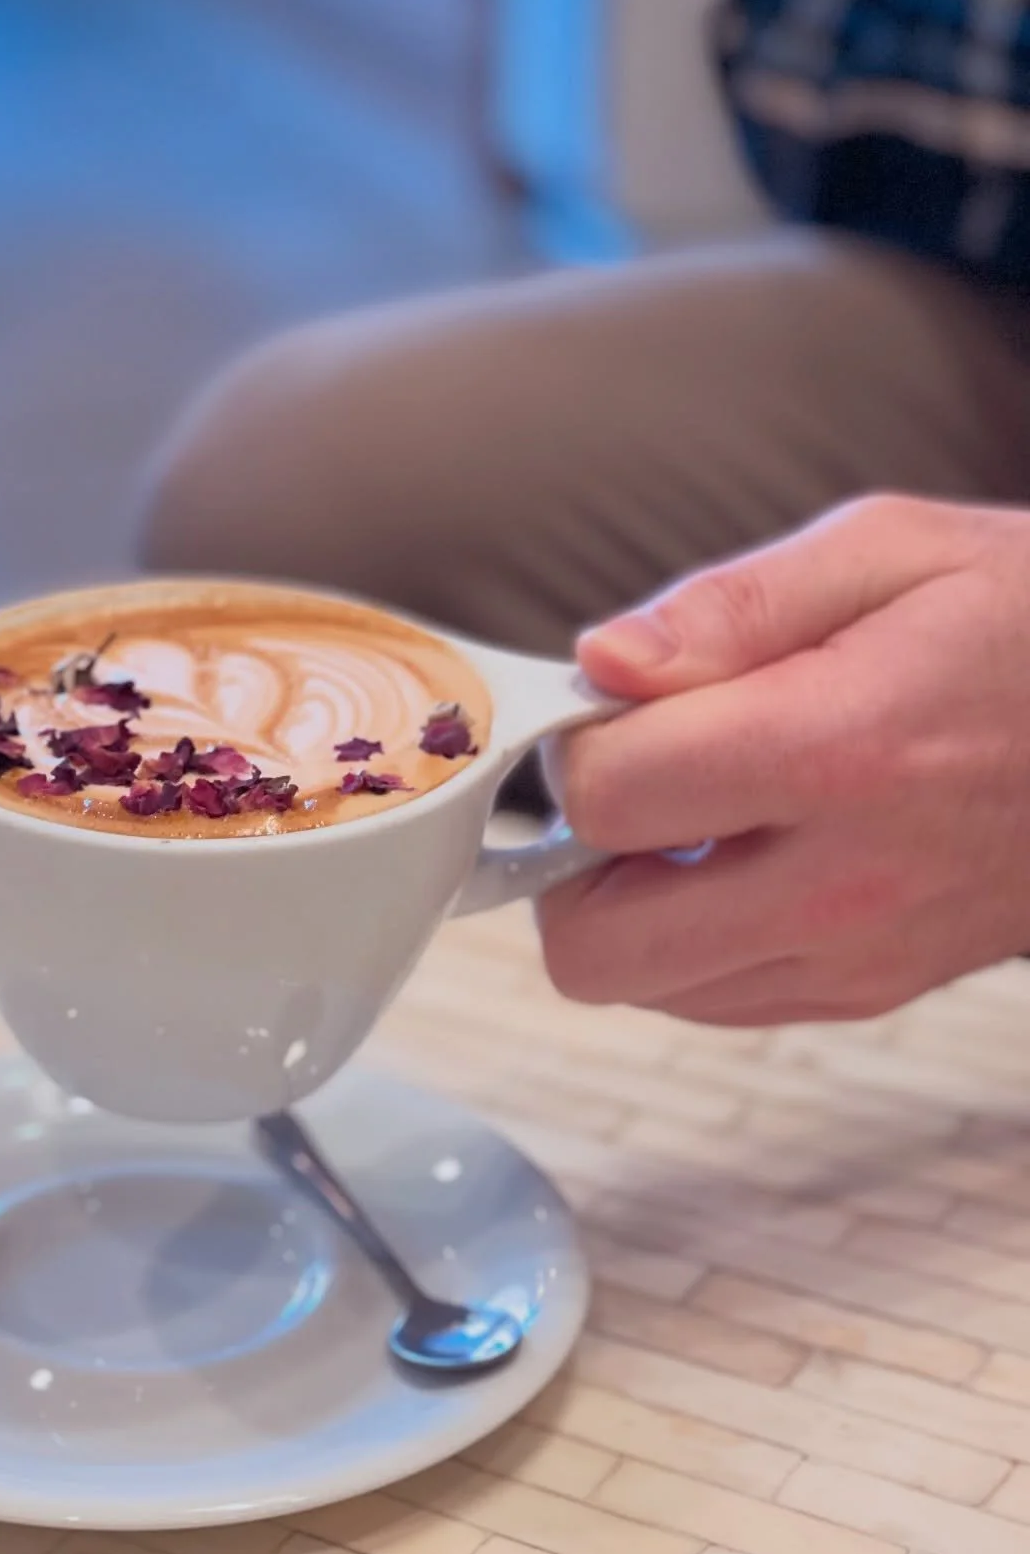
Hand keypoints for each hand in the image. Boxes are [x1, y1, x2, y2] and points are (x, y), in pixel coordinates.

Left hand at [538, 494, 1029, 1024]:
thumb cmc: (1029, 629)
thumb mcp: (892, 552)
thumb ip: (729, 607)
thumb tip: (601, 663)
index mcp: (840, 750)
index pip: (610, 798)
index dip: (577, 748)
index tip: (606, 713)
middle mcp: (843, 882)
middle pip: (598, 947)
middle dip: (570, 865)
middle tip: (621, 790)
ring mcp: (856, 956)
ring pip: (643, 988)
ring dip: (627, 908)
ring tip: (689, 819)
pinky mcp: (868, 991)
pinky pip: (710, 1001)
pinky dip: (687, 942)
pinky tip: (737, 861)